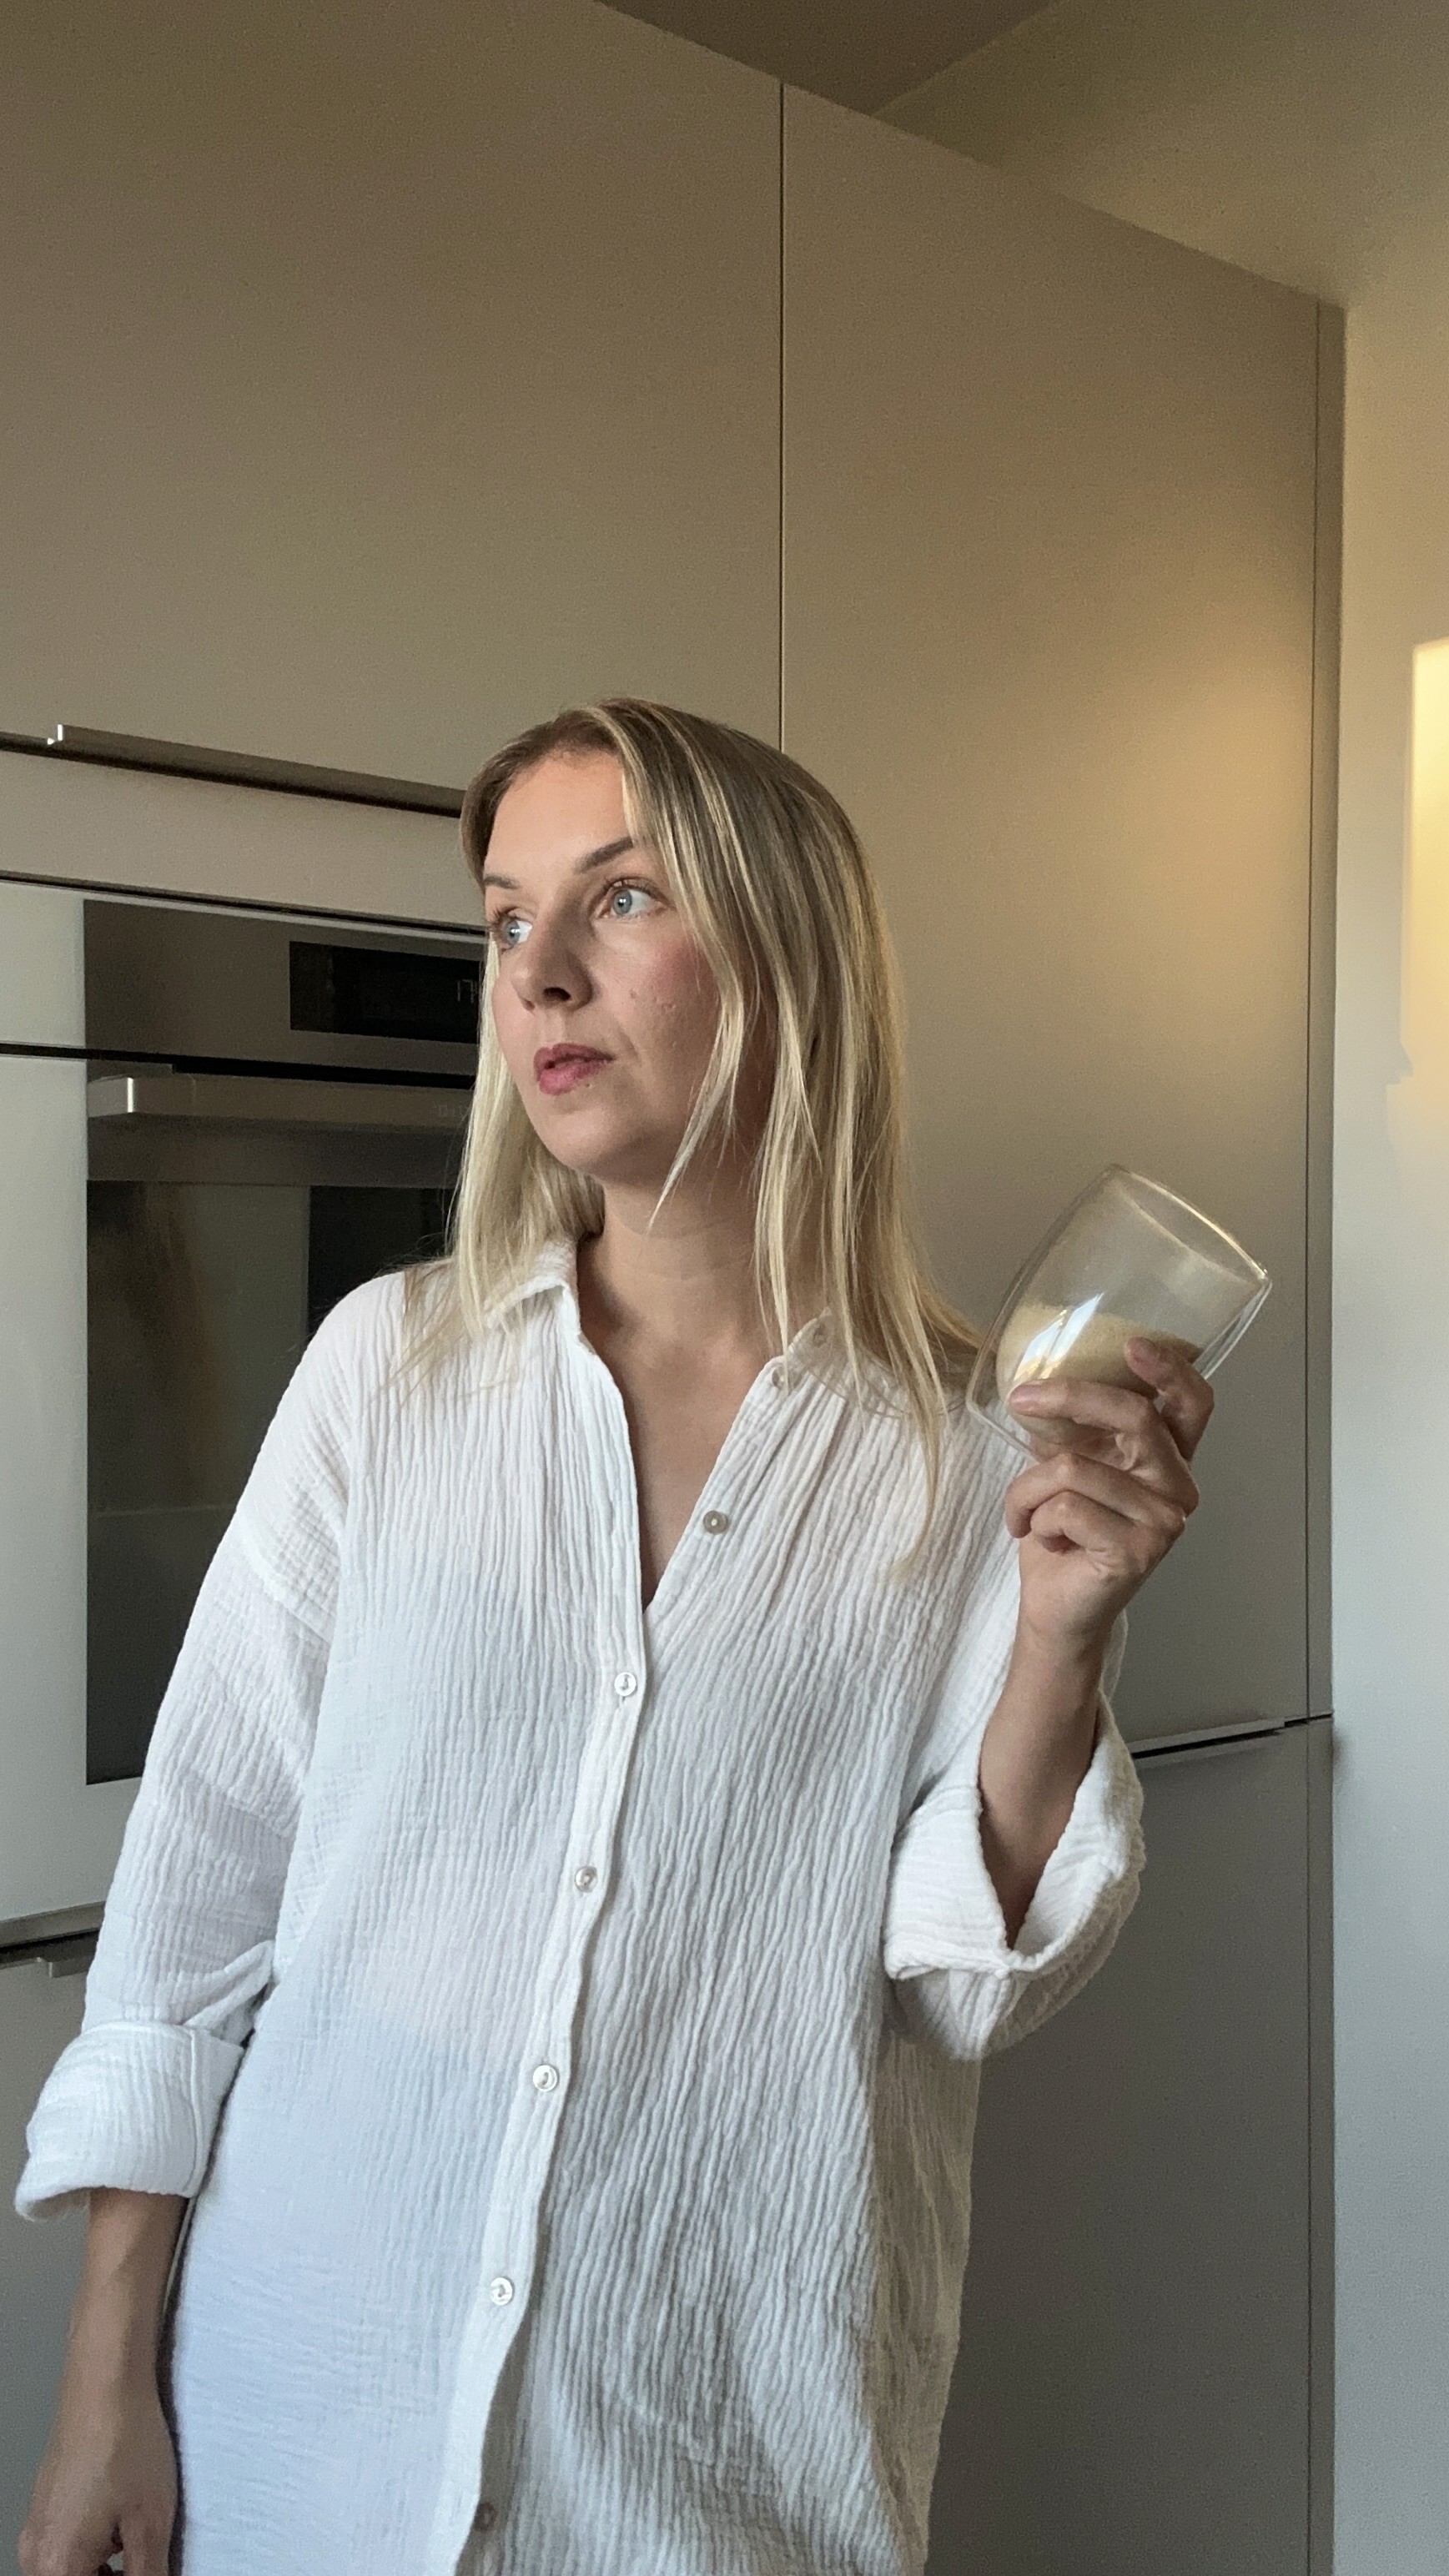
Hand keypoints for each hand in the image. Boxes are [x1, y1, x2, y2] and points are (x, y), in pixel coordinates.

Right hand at [18, 2365, 177, 2575]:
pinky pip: (68, 2546)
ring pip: (73, 2570)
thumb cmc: (124, 2443)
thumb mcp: (149, 2524)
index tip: (148, 2572)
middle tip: (148, 2564)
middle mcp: (36, 2552)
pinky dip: (97, 2549)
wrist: (105, 2384)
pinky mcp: (46, 2505)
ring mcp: (37, 2527)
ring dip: (107, 2570)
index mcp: (56, 2566)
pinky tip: (126, 2527)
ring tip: (141, 2546)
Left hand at [1003, 1338, 1213, 1659]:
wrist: (1053, 1605)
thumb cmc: (1062, 1532)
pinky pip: (1065, 1507)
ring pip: (1076, 1467)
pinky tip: (1042, 1539)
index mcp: (1168, 1458)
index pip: (1192, 1404)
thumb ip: (1072, 1427)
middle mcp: (1178, 1487)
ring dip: (1028, 1488)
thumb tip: (1040, 1379)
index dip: (1171, 1370)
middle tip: (1021, 1398)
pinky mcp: (1138, 1551)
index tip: (1132, 1344)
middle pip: (1135, 1418)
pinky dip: (1033, 1518)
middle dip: (1071, 1398)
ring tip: (1026, 1513)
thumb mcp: (1067, 1465)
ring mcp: (1164, 1521)